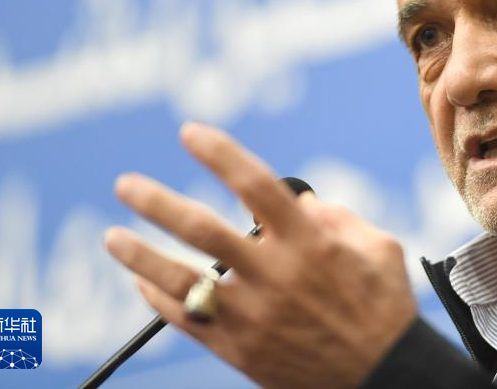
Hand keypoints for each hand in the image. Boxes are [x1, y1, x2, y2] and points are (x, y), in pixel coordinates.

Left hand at [104, 121, 417, 388]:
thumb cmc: (384, 307)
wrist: (382, 376)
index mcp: (310, 243)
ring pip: (182, 281)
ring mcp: (254, 316)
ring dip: (141, 255)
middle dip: (158, 203)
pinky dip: (159, 299)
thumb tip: (299, 202)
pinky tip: (141, 282)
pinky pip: (188, 321)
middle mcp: (276, 275)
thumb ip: (338, 217)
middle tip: (126, 185)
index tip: (190, 132)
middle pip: (204, 231)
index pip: (256, 185)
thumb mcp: (379, 247)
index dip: (220, 154)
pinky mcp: (240, 350)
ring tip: (112, 236)